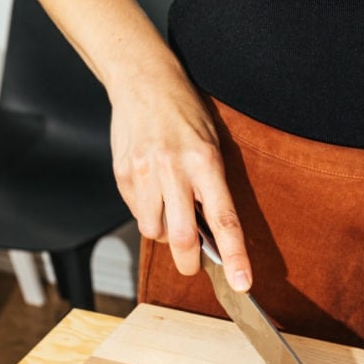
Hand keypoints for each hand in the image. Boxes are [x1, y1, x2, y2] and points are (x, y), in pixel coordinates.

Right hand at [109, 58, 251, 290]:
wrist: (143, 80)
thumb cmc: (185, 116)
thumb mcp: (211, 146)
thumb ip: (211, 189)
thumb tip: (210, 236)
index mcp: (205, 162)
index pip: (224, 219)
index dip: (234, 256)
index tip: (241, 283)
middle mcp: (173, 169)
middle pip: (181, 237)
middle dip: (188, 262)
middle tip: (193, 266)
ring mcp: (144, 172)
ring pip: (153, 230)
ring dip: (163, 234)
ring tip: (169, 212)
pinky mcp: (122, 173)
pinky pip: (135, 211)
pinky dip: (146, 213)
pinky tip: (151, 191)